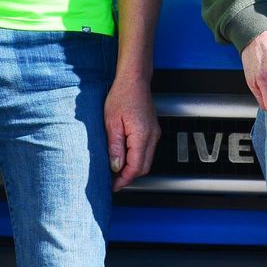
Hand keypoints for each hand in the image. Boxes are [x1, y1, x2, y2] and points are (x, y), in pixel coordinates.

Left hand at [104, 75, 159, 190]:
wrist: (134, 80)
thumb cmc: (122, 95)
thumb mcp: (111, 122)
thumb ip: (115, 146)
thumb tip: (116, 166)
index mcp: (142, 135)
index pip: (136, 167)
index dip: (124, 179)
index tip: (113, 186)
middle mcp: (152, 136)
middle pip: (144, 167)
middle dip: (129, 177)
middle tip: (113, 181)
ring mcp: (154, 133)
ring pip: (146, 160)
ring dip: (132, 168)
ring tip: (116, 171)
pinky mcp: (152, 130)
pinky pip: (147, 151)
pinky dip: (136, 158)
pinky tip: (124, 157)